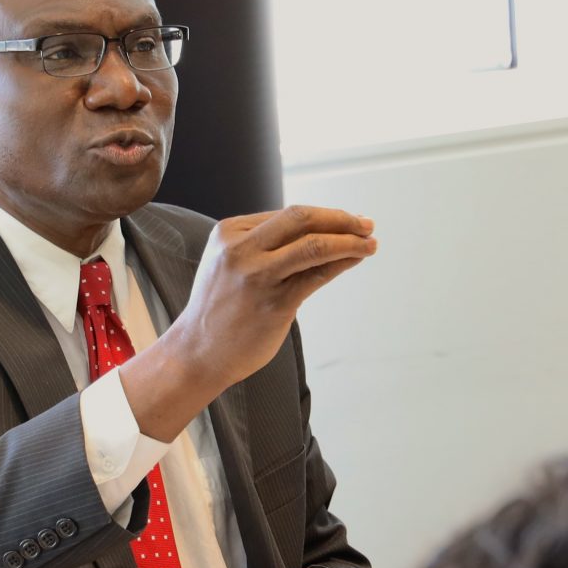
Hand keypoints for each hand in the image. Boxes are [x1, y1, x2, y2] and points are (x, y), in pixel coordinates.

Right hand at [118, 207, 376, 438]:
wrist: (197, 352)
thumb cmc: (220, 309)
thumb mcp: (231, 263)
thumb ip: (265, 245)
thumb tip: (319, 231)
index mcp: (229, 233)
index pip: (286, 215)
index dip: (323, 215)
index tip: (348, 219)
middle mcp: (241, 249)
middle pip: (301, 219)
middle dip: (340, 219)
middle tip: (366, 224)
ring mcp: (257, 276)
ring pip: (314, 245)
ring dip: (349, 241)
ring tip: (370, 243)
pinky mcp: (274, 303)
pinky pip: (316, 275)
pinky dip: (341, 263)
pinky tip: (356, 260)